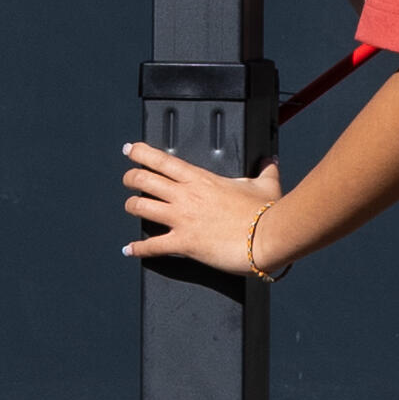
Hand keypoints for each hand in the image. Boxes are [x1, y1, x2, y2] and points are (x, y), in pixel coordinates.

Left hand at [121, 140, 280, 278]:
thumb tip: (271, 160)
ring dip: (131, 206)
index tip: (130, 149)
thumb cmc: (266, 211)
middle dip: (130, 177)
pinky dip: (137, 249)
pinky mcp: (184, 243)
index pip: (162, 160)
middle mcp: (186, 196)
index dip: (140, 152)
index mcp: (201, 178)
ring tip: (130, 207)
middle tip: (127, 178)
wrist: (267, 237)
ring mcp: (182, 219)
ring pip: (140, 207)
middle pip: (143, 180)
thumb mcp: (266, 183)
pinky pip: (152, 246)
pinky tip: (129, 249)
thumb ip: (265, 169)